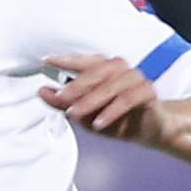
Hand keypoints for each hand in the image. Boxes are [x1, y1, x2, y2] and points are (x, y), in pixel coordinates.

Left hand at [40, 52, 164, 143]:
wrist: (148, 131)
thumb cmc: (117, 118)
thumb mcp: (85, 113)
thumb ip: (63, 102)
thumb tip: (43, 91)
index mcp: (105, 71)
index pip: (86, 60)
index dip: (68, 59)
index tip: (48, 61)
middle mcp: (120, 70)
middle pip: (99, 70)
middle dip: (77, 85)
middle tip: (61, 97)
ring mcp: (135, 79)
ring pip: (113, 84)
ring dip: (92, 100)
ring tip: (76, 114)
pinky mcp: (147, 93)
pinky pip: (129, 98)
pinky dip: (112, 111)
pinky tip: (99, 123)